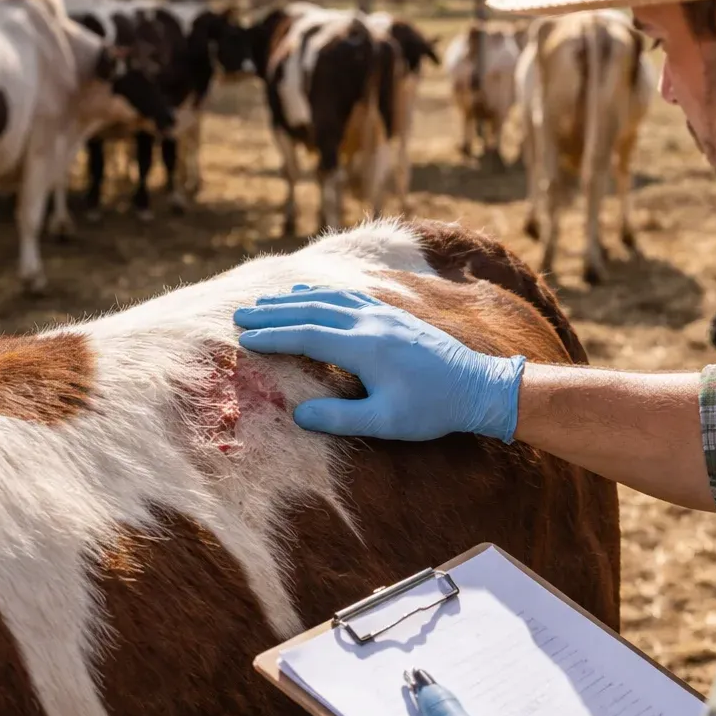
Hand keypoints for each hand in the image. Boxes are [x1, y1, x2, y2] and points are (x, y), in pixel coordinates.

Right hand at [233, 287, 525, 440]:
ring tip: (263, 304)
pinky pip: (347, 296)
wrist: (477, 385)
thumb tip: (298, 415)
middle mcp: (371, 323)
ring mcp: (383, 314)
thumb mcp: (386, 422)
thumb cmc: (432, 410)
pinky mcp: (393, 315)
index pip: (307, 336)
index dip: (274, 337)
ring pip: (328, 299)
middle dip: (273, 313)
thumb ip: (340, 418)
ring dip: (292, 300)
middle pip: (311, 311)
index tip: (244, 339)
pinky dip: (321, 294)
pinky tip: (307, 294)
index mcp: (365, 347)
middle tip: (239, 316)